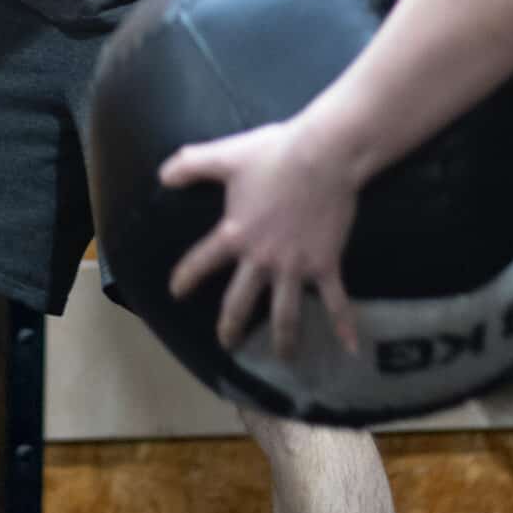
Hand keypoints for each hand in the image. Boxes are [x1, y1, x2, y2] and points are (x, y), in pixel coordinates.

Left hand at [159, 117, 360, 361]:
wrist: (324, 155)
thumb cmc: (275, 153)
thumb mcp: (227, 156)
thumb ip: (191, 165)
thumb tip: (161, 175)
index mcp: (235, 235)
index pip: (201, 262)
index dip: (186, 278)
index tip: (176, 292)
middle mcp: (262, 259)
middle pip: (240, 302)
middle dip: (231, 326)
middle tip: (227, 343)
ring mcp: (295, 266)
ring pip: (286, 313)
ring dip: (284, 340)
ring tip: (284, 358)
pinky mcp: (325, 264)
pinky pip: (336, 301)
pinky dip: (345, 326)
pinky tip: (351, 348)